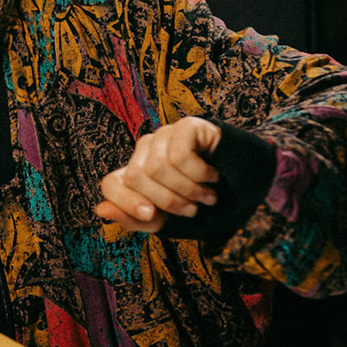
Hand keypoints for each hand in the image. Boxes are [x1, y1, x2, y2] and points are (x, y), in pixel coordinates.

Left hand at [95, 116, 221, 232]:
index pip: (109, 184)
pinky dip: (200, 174)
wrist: (246, 187)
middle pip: (137, 177)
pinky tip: (212, 177)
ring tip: (207, 195)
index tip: (152, 216)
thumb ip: (133, 218)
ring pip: (158, 167)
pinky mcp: (186, 126)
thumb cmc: (201, 203)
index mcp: (134, 173)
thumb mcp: (166, 220)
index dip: (125, 203)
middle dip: (167, 201)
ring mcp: (164, 135)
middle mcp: (144, 150)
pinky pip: (180, 155)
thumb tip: (100, 210)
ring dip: (188, 190)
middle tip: (192, 209)